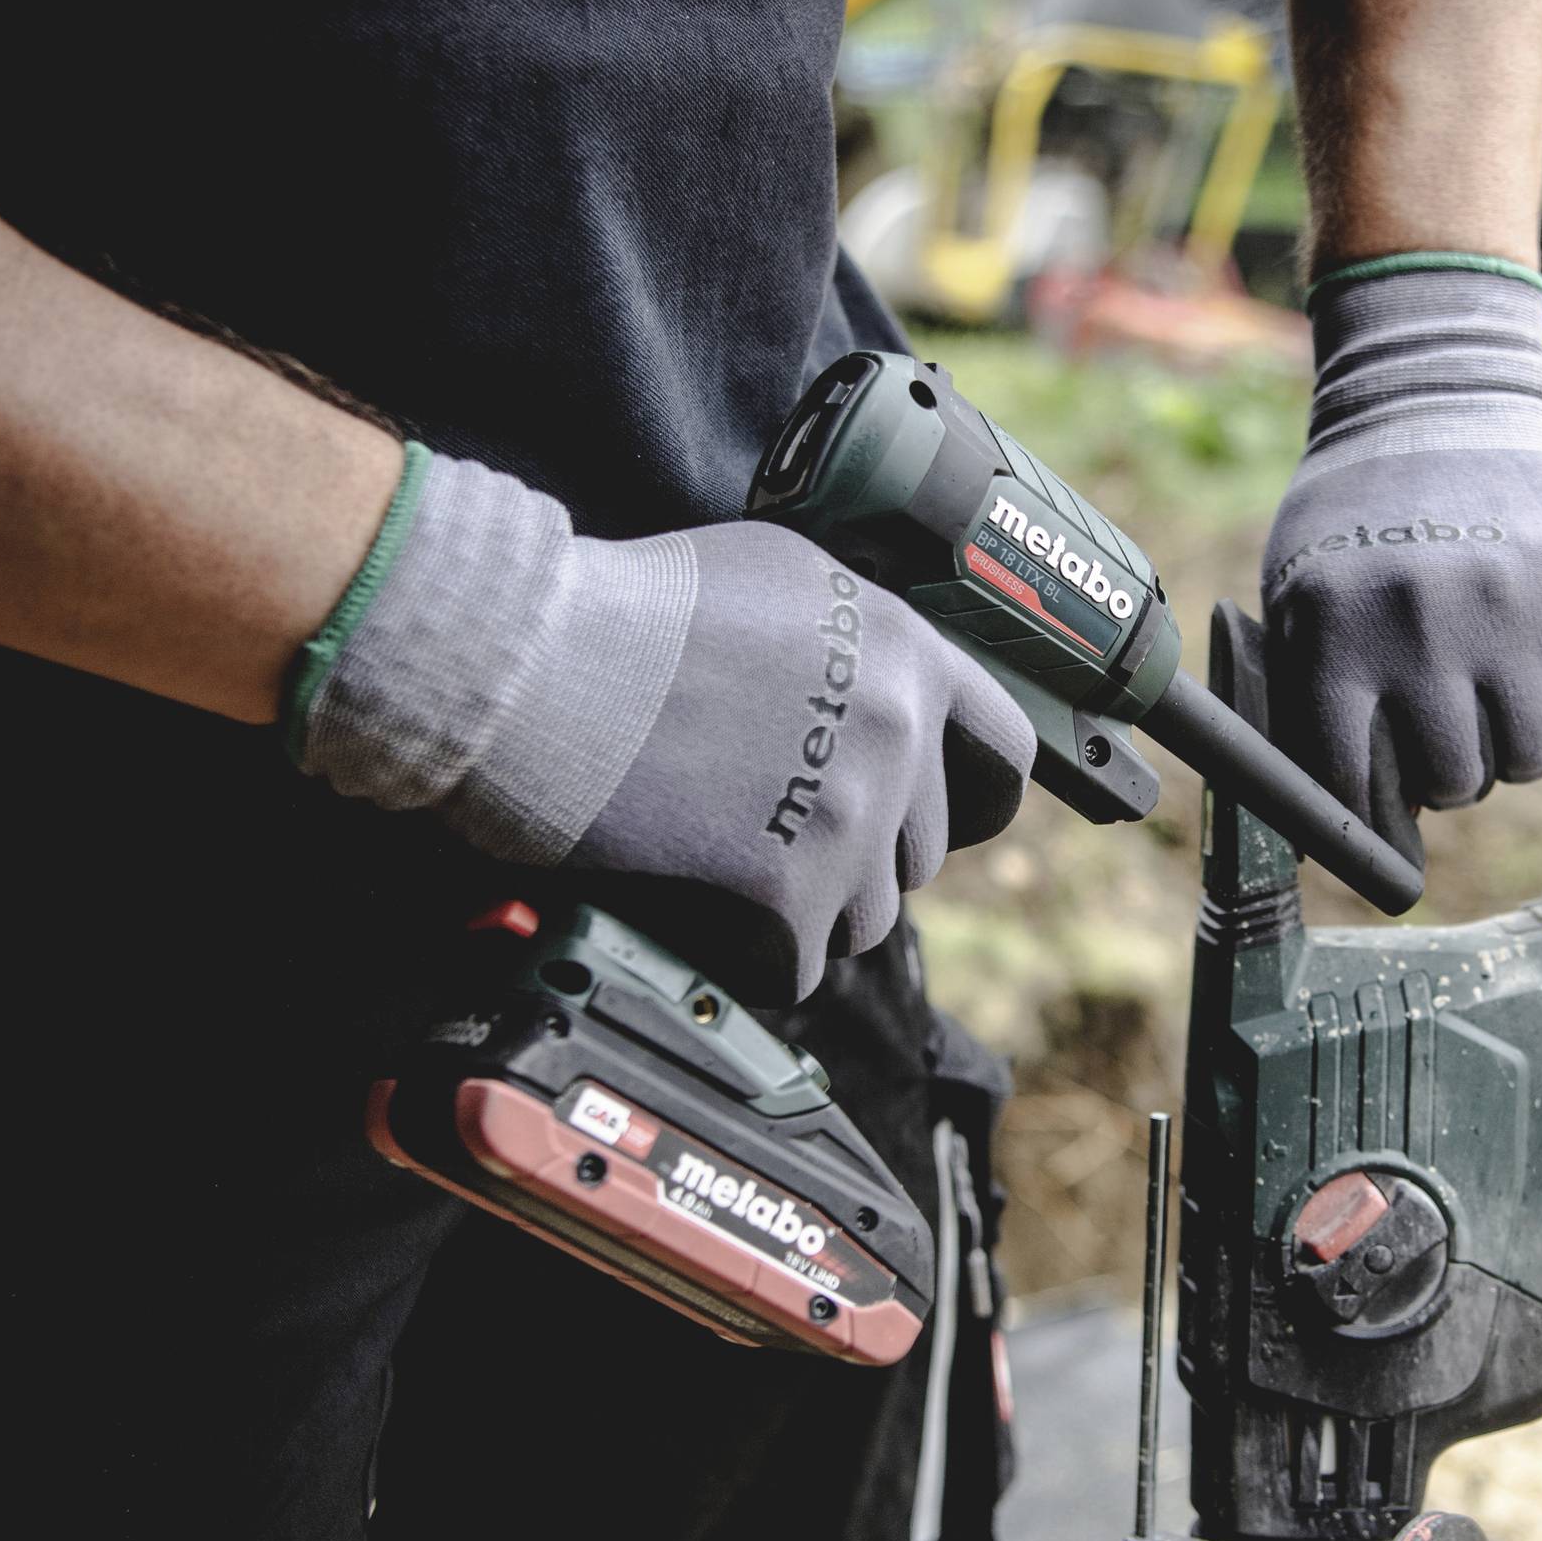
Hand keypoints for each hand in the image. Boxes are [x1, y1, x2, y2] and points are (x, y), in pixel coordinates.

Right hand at [291, 451, 1033, 998]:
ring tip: (729, 873)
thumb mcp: (779, 577)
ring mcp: (850, 819)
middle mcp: (896, 736)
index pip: (1002, 750)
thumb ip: (851, 640)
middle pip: (919, 850)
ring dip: (807, 913)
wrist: (539, 666)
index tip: (943, 816)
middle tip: (775, 837)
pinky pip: (800, 964)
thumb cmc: (634, 608)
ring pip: (865, 919)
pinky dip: (755, 955)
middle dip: (859, 855)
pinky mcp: (792, 892)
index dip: (968, 791)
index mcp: (906, 654)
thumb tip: (877, 690)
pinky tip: (703, 911)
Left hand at [1261, 264, 1541, 860]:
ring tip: (1498, 703)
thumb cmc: (1355, 505)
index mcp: (1342, 639)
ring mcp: (1514, 622)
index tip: (1382, 809)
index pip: (1355, 786)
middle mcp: (1429, 637)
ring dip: (1515, 746)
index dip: (1369, 812)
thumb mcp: (1297, 589)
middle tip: (1447, 736)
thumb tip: (1338, 804)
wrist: (1439, 396)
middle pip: (1459, 781)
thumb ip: (1312, 691)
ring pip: (1531, 758)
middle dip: (1451, 774)